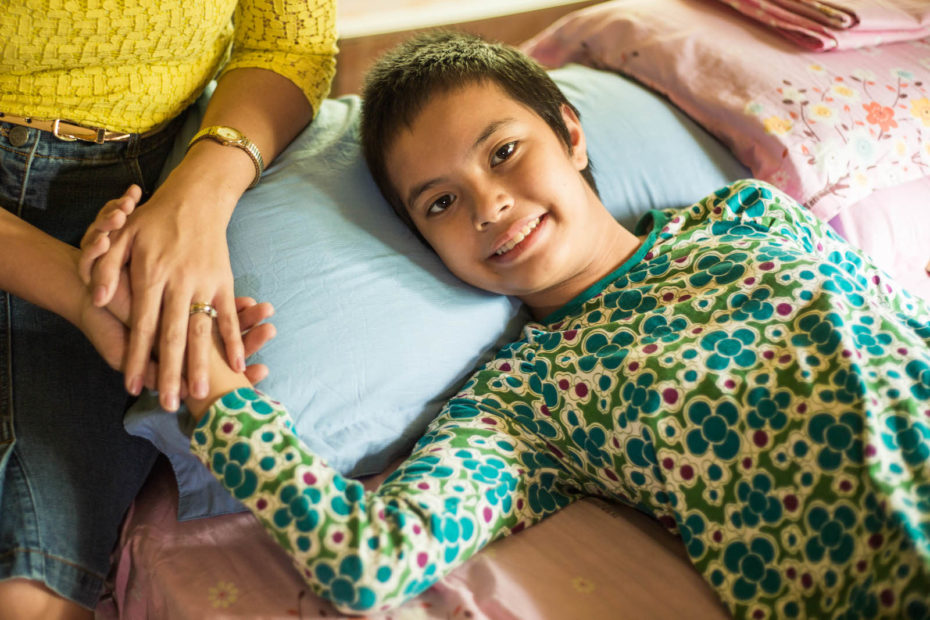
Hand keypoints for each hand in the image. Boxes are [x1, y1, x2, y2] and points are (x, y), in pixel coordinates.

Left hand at [82, 200, 274, 389]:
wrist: (197, 198)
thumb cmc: (154, 219)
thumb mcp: (121, 236)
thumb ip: (105, 267)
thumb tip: (95, 299)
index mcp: (151, 275)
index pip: (142, 324)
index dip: (138, 356)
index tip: (133, 386)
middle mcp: (179, 283)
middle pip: (174, 335)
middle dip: (173, 372)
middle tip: (172, 404)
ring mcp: (205, 283)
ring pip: (203, 331)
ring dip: (204, 365)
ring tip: (203, 394)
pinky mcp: (224, 281)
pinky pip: (228, 317)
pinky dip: (235, 342)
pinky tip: (238, 367)